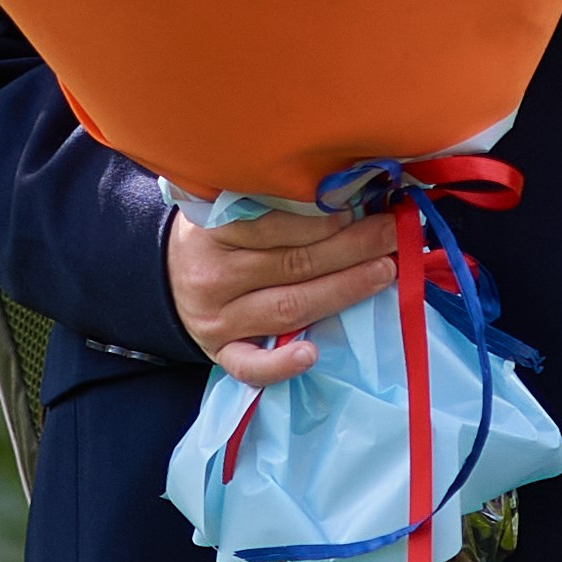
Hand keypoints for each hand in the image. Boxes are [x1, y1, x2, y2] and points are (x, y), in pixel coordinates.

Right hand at [167, 200, 395, 387]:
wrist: (168, 278)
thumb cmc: (218, 239)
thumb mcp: (229, 210)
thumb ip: (274, 206)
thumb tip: (348, 195)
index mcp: (213, 232)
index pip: (276, 224)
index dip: (326, 217)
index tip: (366, 206)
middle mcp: (212, 277)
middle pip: (293, 264)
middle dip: (352, 248)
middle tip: (393, 233)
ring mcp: (216, 320)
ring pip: (287, 309)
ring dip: (342, 291)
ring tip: (384, 272)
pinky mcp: (220, 354)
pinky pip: (249, 367)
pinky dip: (279, 365)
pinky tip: (310, 354)